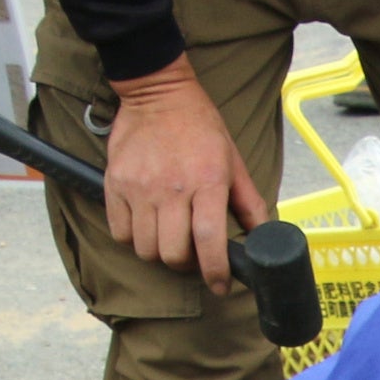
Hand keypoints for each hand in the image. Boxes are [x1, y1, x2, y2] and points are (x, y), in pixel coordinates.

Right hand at [105, 60, 269, 293]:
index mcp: (207, 182)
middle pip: (173, 254)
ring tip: (168, 238)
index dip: (215, 272)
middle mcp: (171, 188)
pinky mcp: (115, 183)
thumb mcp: (233, 160)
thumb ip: (249, 202)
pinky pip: (120, 232)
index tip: (220, 285)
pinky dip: (133, 238)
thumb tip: (264, 237)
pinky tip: (146, 225)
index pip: (209, 241)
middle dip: (186, 265)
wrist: (157, 93)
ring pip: (145, 249)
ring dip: (159, 253)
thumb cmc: (200, 128)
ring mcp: (139, 187)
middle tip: (192, 255)